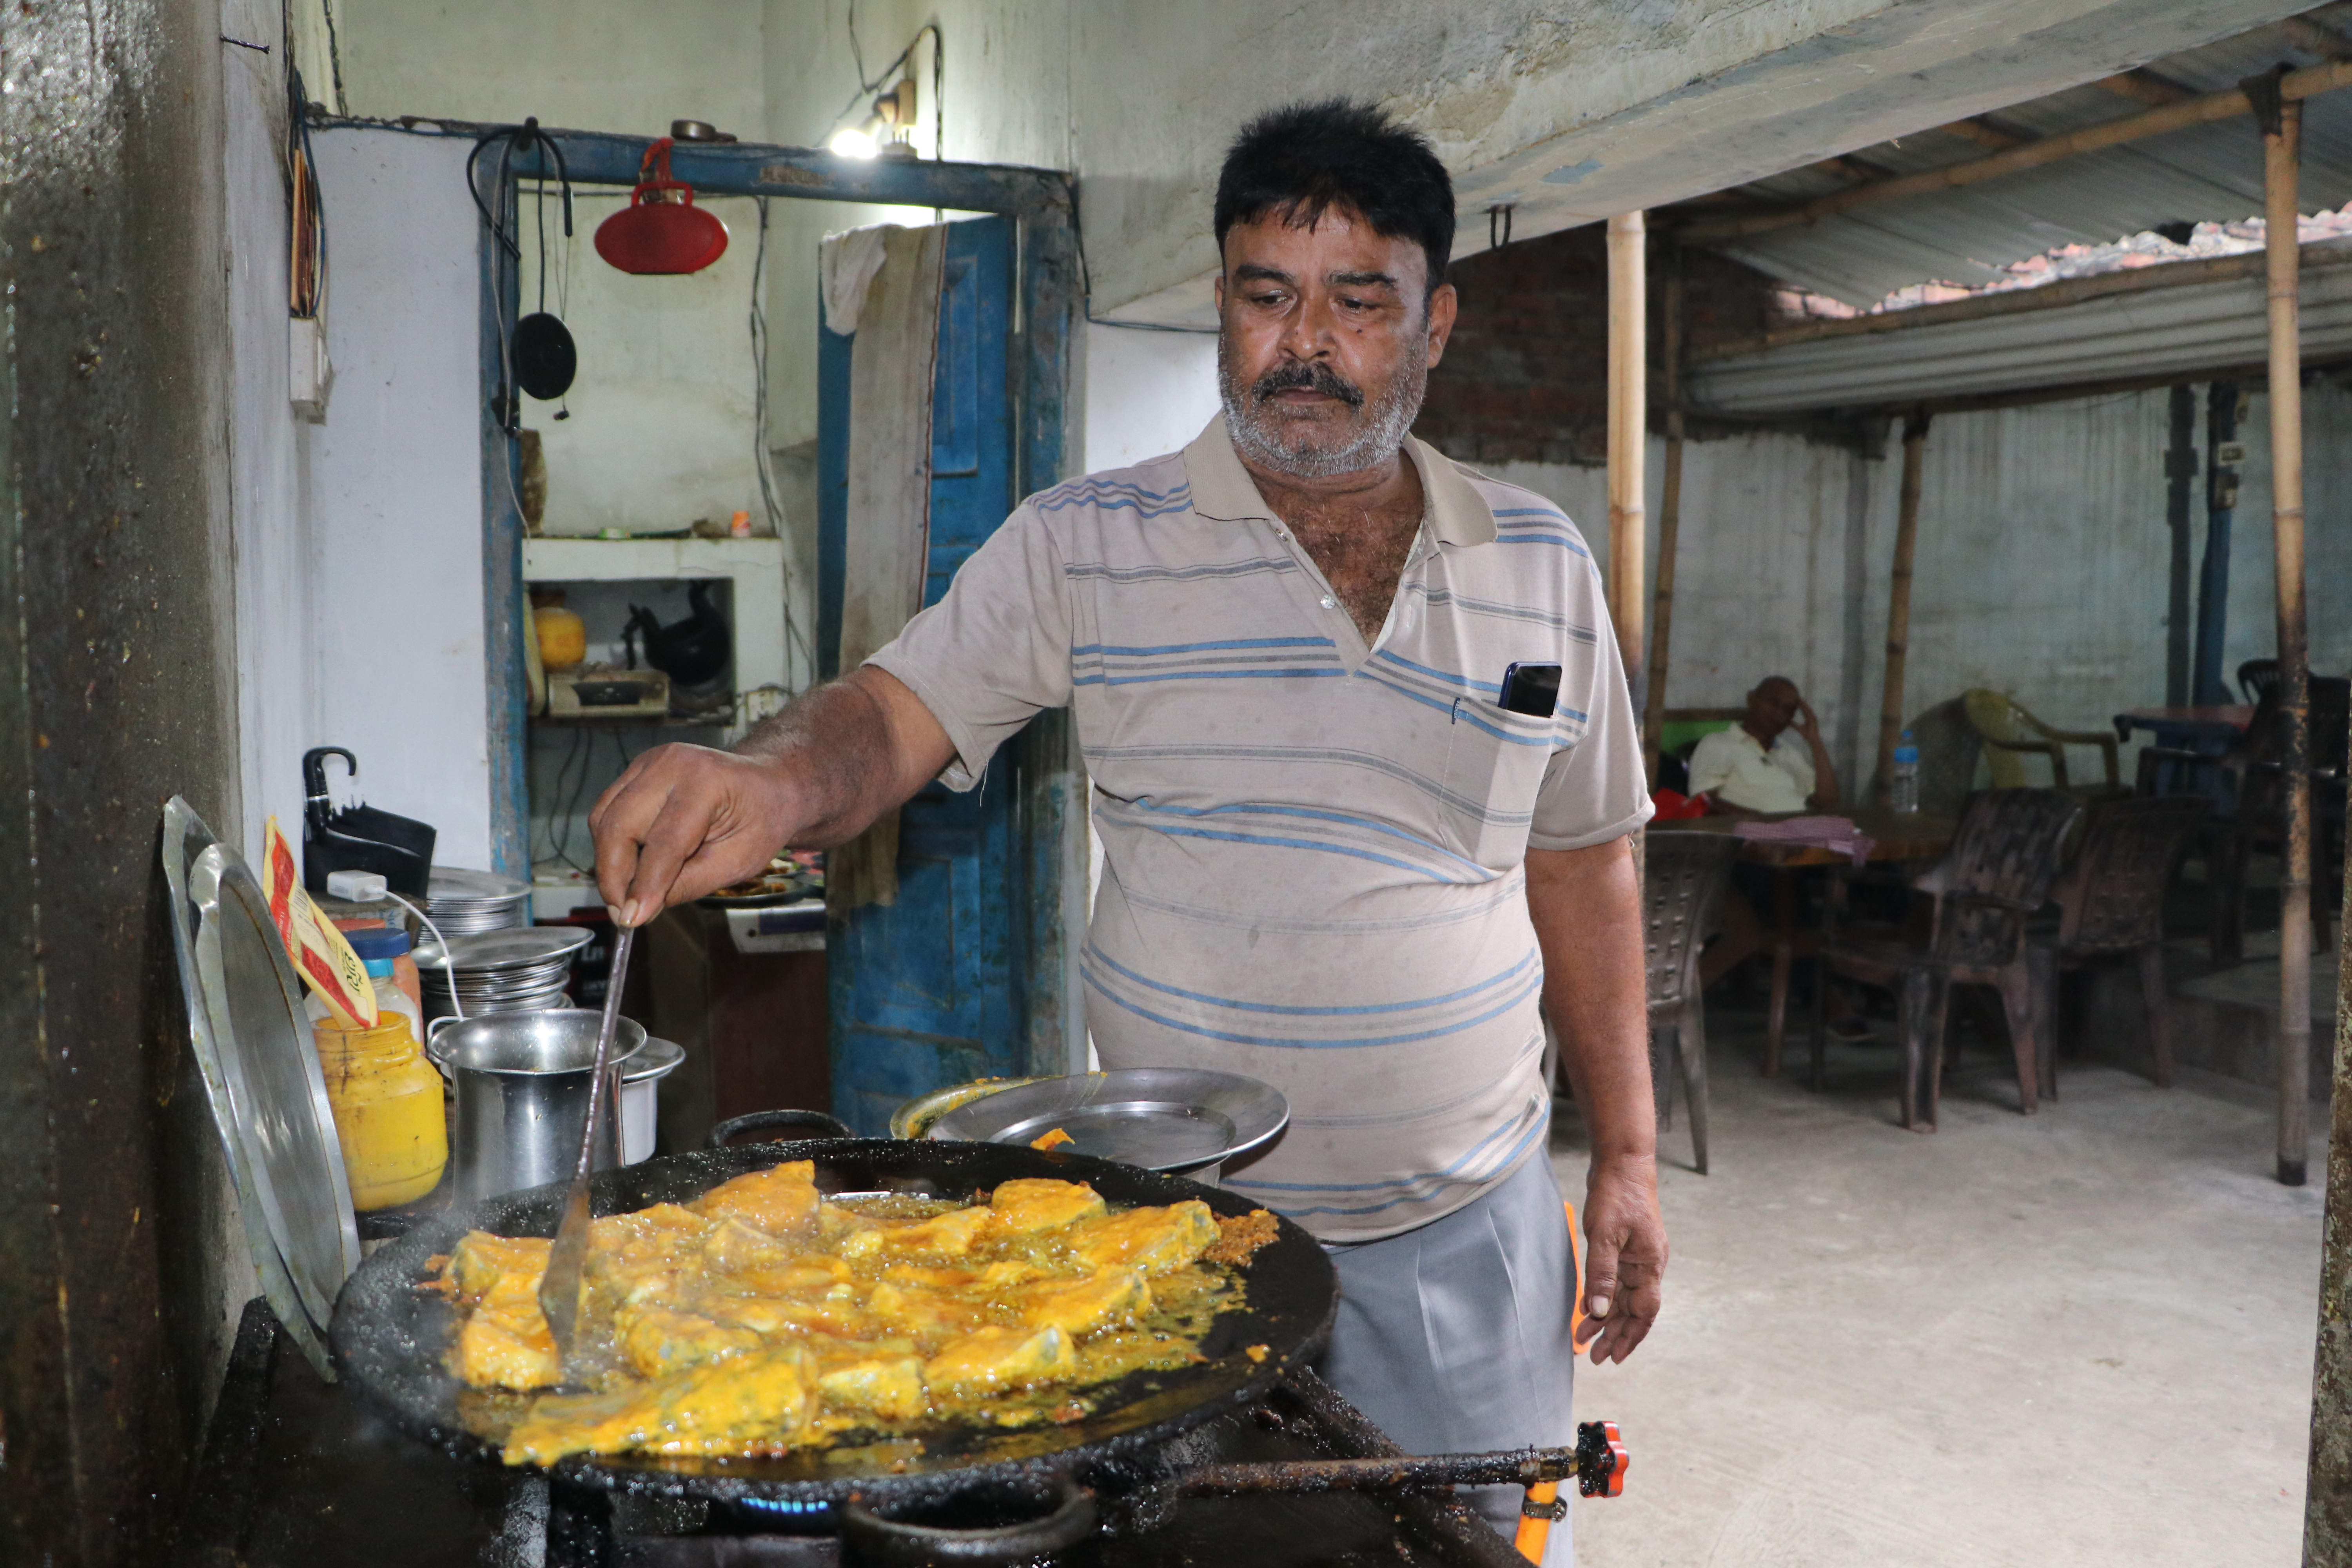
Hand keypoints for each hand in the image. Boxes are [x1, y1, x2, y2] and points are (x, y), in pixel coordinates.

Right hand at [589, 743, 799, 926]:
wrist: (767, 782)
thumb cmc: (761, 819)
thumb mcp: (739, 861)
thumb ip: (690, 884)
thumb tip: (641, 910)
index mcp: (706, 782)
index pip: (664, 841)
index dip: (644, 884)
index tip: (631, 919)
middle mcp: (671, 764)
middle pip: (619, 825)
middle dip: (614, 876)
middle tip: (623, 914)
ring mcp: (649, 762)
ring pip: (604, 819)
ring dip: (609, 862)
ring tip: (628, 894)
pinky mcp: (637, 770)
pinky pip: (607, 811)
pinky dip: (611, 843)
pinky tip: (631, 866)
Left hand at [1573, 1153, 1665, 1363]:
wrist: (1622, 1163)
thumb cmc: (1617, 1195)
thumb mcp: (1605, 1235)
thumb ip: (1602, 1275)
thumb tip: (1599, 1312)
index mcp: (1649, 1265)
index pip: (1644, 1312)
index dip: (1631, 1336)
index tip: (1614, 1357)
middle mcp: (1647, 1265)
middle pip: (1634, 1310)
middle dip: (1615, 1334)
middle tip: (1594, 1357)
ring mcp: (1637, 1257)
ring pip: (1623, 1297)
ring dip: (1606, 1318)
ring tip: (1585, 1338)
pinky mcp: (1624, 1248)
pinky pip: (1615, 1281)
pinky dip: (1602, 1296)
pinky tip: (1586, 1307)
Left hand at [1794, 698, 1822, 743]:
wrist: (1812, 740)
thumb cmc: (1807, 735)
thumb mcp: (1799, 728)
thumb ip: (1794, 725)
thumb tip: (1788, 722)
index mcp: (1808, 718)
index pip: (1803, 710)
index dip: (1800, 705)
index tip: (1796, 700)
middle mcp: (1811, 717)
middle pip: (1806, 708)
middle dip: (1802, 703)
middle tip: (1797, 697)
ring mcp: (1813, 718)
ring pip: (1808, 709)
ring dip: (1804, 705)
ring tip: (1800, 700)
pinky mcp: (1814, 720)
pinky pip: (1810, 714)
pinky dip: (1807, 710)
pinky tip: (1804, 707)